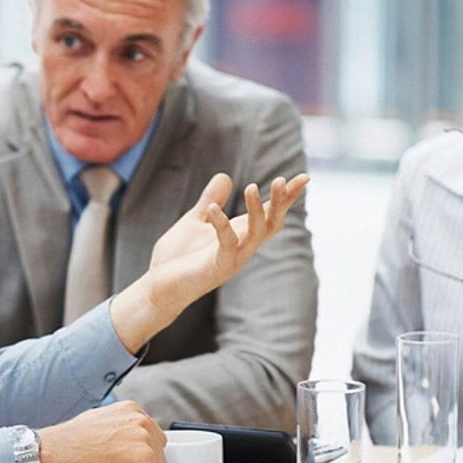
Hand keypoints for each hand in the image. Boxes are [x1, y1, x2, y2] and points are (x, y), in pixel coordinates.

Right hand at [39, 400, 165, 462]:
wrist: (55, 452)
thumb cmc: (69, 442)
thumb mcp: (101, 422)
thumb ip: (121, 429)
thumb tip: (127, 443)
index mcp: (132, 410)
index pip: (151, 437)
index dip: (134, 453)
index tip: (120, 459)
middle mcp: (142, 422)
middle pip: (158, 453)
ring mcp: (146, 441)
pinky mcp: (145, 462)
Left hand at [111, 172, 307, 351]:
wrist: (158, 286)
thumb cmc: (178, 258)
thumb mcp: (195, 221)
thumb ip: (210, 199)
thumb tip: (225, 176)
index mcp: (240, 234)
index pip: (270, 214)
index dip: (287, 198)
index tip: (303, 178)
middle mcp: (242, 247)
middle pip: (272, 224)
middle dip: (281, 203)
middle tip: (282, 181)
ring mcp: (232, 259)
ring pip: (256, 234)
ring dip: (256, 210)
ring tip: (250, 187)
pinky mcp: (217, 268)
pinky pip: (227, 244)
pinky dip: (221, 225)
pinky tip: (213, 208)